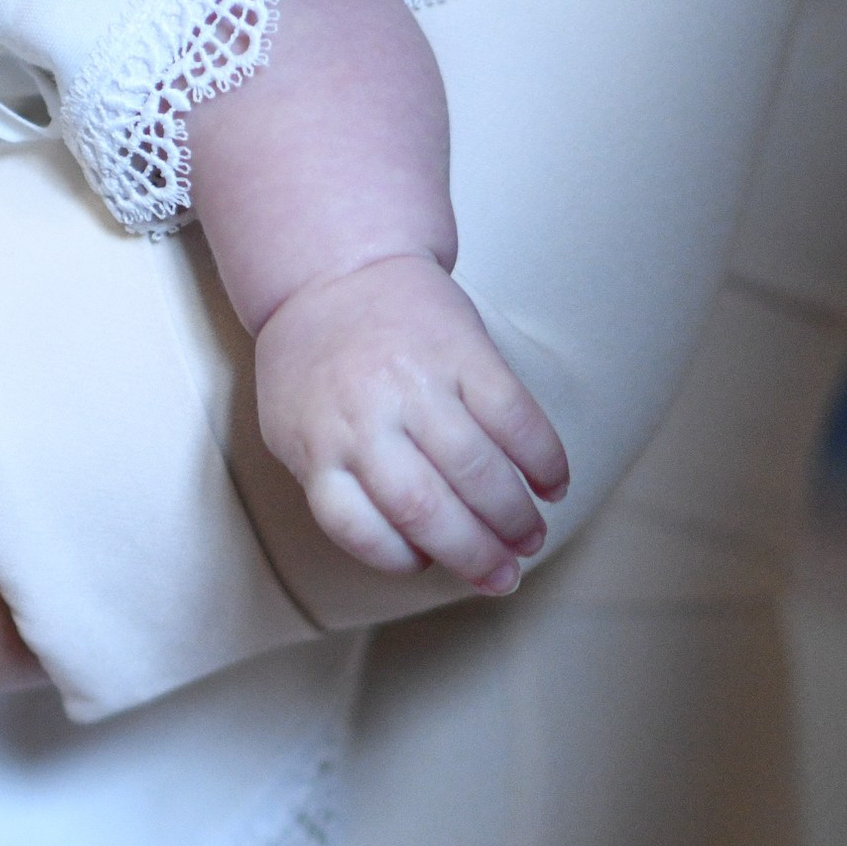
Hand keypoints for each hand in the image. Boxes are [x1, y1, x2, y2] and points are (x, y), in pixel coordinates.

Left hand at [251, 252, 569, 598]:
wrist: (336, 267)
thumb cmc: (315, 364)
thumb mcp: (293, 427)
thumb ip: (332, 482)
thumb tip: (403, 548)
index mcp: (317, 445)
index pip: (356, 525)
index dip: (398, 556)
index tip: (427, 563)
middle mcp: (365, 419)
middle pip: (426, 508)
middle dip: (474, 554)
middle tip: (503, 577)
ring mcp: (418, 384)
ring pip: (477, 470)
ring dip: (514, 517)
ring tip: (531, 539)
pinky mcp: (465, 353)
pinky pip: (515, 418)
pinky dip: (542, 460)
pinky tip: (554, 484)